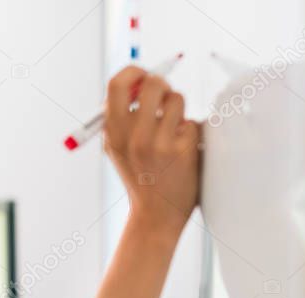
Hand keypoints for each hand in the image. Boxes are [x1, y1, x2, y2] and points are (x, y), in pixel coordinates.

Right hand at [102, 65, 200, 239]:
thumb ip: (122, 117)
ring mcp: (158, 143)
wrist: (155, 216)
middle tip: (164, 94)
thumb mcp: (117, 149)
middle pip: (152, 83)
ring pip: (176, 99)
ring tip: (173, 132)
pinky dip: (190, 132)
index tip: (143, 77)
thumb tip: (141, 78)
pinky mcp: (182, 150)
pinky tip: (183, 152)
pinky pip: (191, 122)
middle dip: (161, 83)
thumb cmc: (140, 177)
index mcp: (113, 133)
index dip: (134, 73)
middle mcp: (132, 136)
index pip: (117, 85)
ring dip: (178, 110)